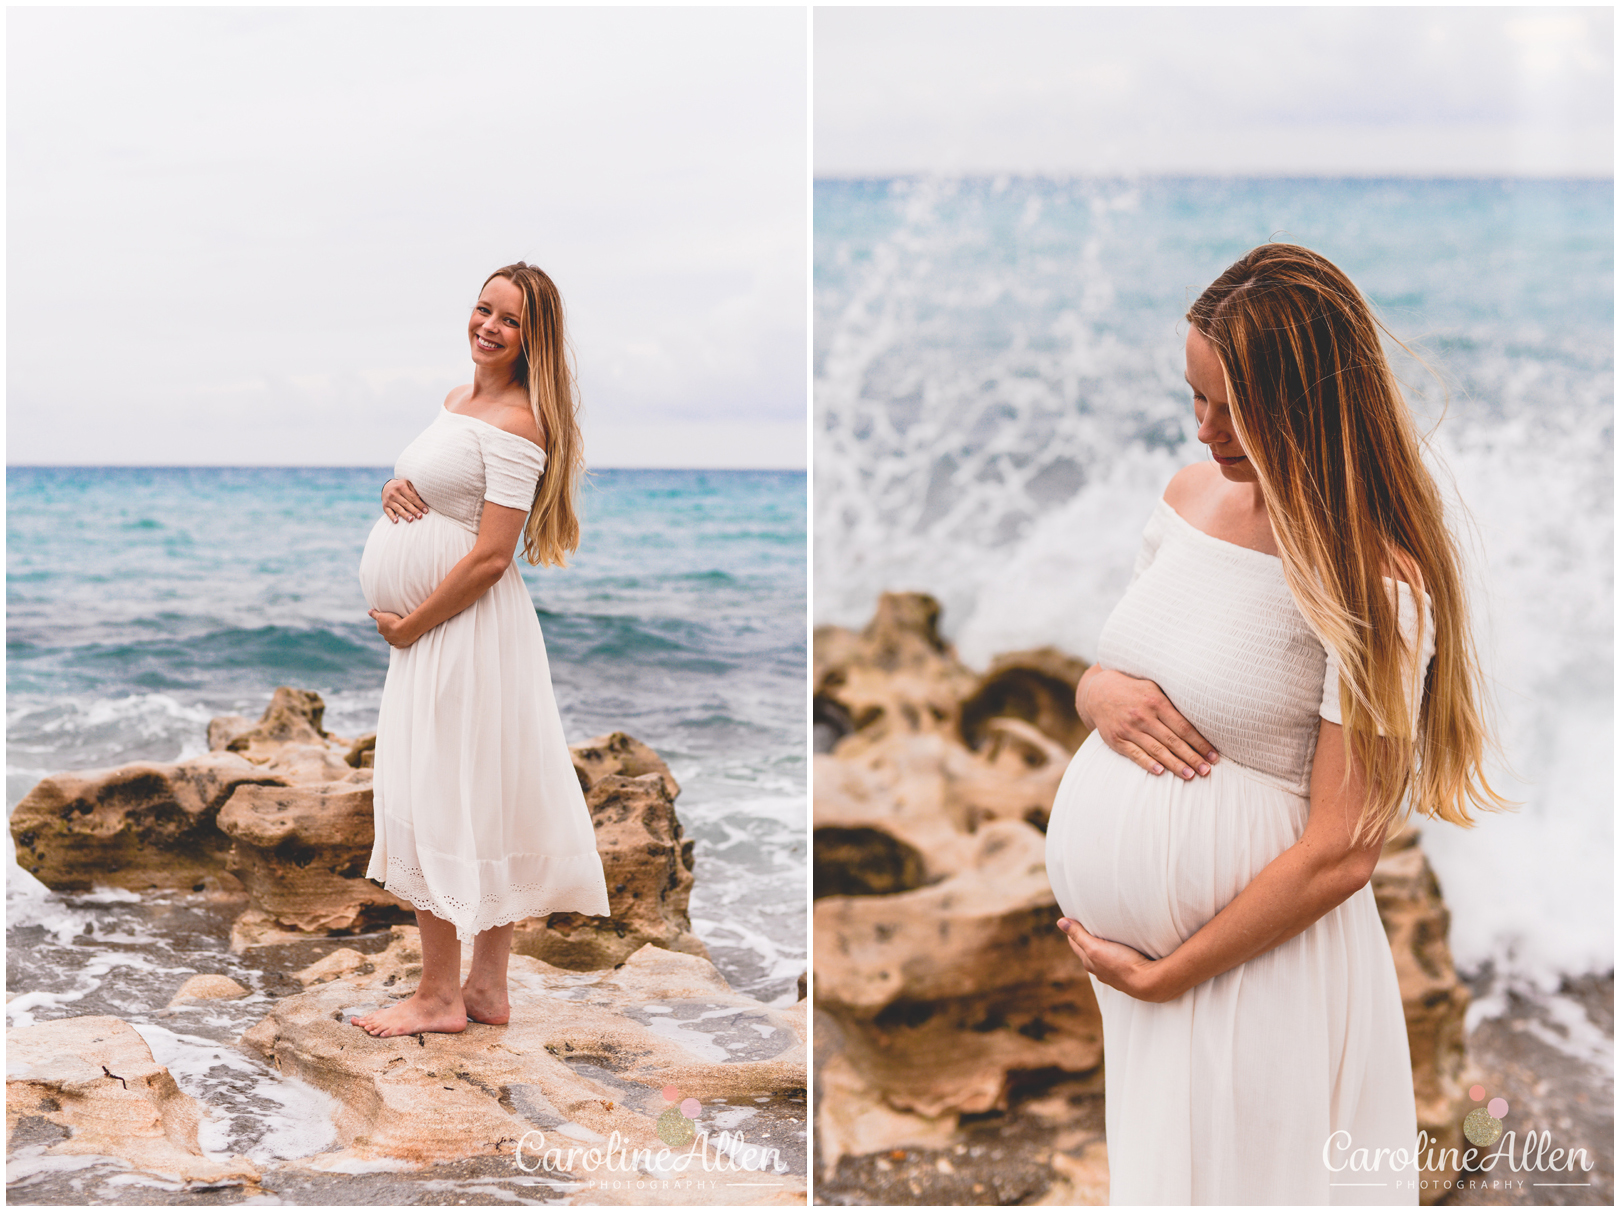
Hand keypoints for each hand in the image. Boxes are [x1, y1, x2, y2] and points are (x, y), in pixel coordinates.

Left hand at [369, 608, 416, 647]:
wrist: (404, 630)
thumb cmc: (393, 622)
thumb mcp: (381, 615)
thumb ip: (375, 614)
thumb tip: (369, 611)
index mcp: (381, 630)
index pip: (379, 624)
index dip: (383, 620)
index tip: (387, 617)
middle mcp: (386, 637)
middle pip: (386, 632)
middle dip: (388, 628)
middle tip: (394, 622)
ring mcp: (393, 641)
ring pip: (392, 639)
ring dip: (394, 635)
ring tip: (399, 630)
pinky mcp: (401, 645)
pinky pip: (398, 644)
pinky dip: (399, 642)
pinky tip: (401, 639)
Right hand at [382, 478, 427, 522]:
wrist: (387, 486)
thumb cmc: (401, 486)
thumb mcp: (408, 484)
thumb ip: (414, 491)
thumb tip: (422, 500)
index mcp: (401, 487)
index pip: (412, 497)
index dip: (419, 504)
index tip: (426, 511)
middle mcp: (394, 493)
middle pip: (406, 503)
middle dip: (413, 510)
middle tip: (420, 516)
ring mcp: (388, 500)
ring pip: (398, 508)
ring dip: (405, 514)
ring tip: (411, 519)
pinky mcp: (384, 505)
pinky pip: (388, 512)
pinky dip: (392, 517)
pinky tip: (396, 521)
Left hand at [1056, 917, 1173, 1001]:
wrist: (1149, 983)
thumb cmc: (1122, 964)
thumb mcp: (1095, 948)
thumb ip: (1078, 935)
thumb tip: (1060, 922)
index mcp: (1089, 961)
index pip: (1075, 942)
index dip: (1073, 929)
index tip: (1073, 916)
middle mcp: (1099, 969)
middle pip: (1087, 950)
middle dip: (1085, 937)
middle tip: (1087, 921)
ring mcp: (1113, 973)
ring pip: (1102, 956)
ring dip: (1101, 946)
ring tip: (1103, 933)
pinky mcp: (1127, 974)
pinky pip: (1116, 961)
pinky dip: (1114, 952)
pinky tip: (1120, 949)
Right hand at [1077, 667, 1217, 779]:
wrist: (1098, 692)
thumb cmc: (1134, 691)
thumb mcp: (1154, 688)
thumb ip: (1173, 702)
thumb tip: (1202, 717)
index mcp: (1156, 701)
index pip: (1184, 727)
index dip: (1200, 743)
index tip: (1213, 756)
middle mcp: (1143, 716)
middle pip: (1173, 740)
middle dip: (1192, 757)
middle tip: (1206, 771)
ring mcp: (1128, 728)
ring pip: (1156, 750)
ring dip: (1175, 764)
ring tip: (1190, 775)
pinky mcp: (1116, 739)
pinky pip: (1135, 754)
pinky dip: (1148, 763)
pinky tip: (1161, 772)